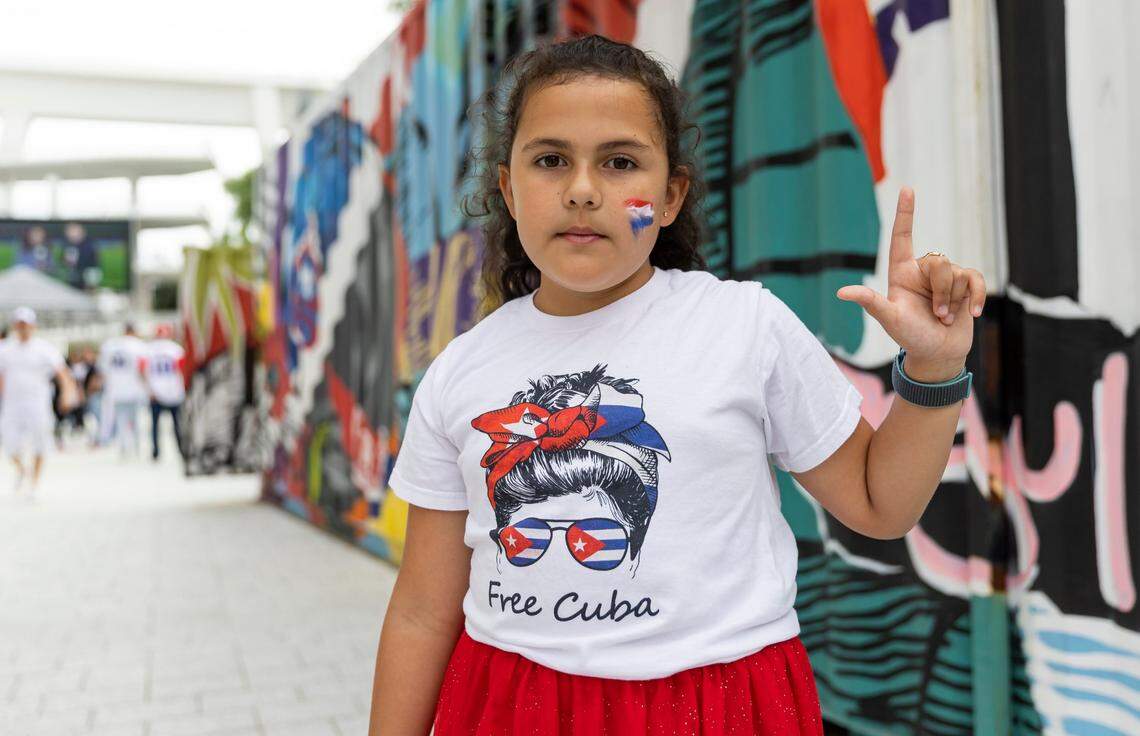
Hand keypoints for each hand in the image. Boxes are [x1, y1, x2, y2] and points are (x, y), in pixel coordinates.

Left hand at [837, 188, 985, 381]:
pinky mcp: (966, 287)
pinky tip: (972, 313)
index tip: (907, 189)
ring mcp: (946, 279)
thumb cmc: (910, 336)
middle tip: (935, 315)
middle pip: (939, 262)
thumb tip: (842, 292)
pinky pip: (976, 279)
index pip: (902, 237)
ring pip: (957, 272)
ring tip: (944, 318)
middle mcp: (923, 271)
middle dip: (940, 292)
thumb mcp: (889, 319)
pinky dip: (976, 296)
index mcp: (901, 273)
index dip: (905, 214)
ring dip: (953, 299)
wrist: (937, 355)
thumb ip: (871, 303)